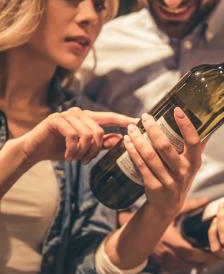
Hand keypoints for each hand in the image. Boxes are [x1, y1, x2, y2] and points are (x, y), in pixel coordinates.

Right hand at [20, 107, 136, 164]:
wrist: (35, 150)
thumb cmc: (61, 148)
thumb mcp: (85, 148)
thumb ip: (102, 143)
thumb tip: (120, 139)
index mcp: (88, 118)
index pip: (110, 117)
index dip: (124, 119)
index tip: (138, 121)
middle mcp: (79, 113)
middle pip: (99, 131)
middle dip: (94, 150)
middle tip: (85, 160)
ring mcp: (67, 115)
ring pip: (87, 134)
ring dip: (82, 152)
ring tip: (75, 158)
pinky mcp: (56, 119)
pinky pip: (73, 136)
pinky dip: (72, 150)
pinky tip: (67, 155)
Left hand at [123, 107, 206, 216]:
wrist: (168, 205)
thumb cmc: (180, 176)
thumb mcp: (191, 163)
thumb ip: (196, 145)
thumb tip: (206, 123)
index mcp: (194, 162)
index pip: (193, 141)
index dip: (186, 125)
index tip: (176, 110)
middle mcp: (183, 172)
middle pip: (165, 147)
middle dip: (153, 129)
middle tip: (145, 117)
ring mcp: (168, 181)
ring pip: (150, 155)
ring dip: (138, 139)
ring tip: (131, 128)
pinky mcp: (154, 186)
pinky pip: (141, 165)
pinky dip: (132, 152)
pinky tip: (127, 142)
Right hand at [152, 198, 216, 272]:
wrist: (139, 231)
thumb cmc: (156, 218)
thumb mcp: (173, 211)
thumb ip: (190, 206)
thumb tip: (206, 200)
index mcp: (170, 241)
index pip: (190, 253)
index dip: (204, 255)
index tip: (215, 252)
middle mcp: (168, 254)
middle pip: (191, 263)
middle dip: (206, 260)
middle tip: (218, 255)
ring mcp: (166, 261)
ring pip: (187, 267)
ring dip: (199, 263)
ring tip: (211, 257)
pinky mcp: (165, 265)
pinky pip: (181, 268)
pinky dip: (191, 265)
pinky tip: (198, 259)